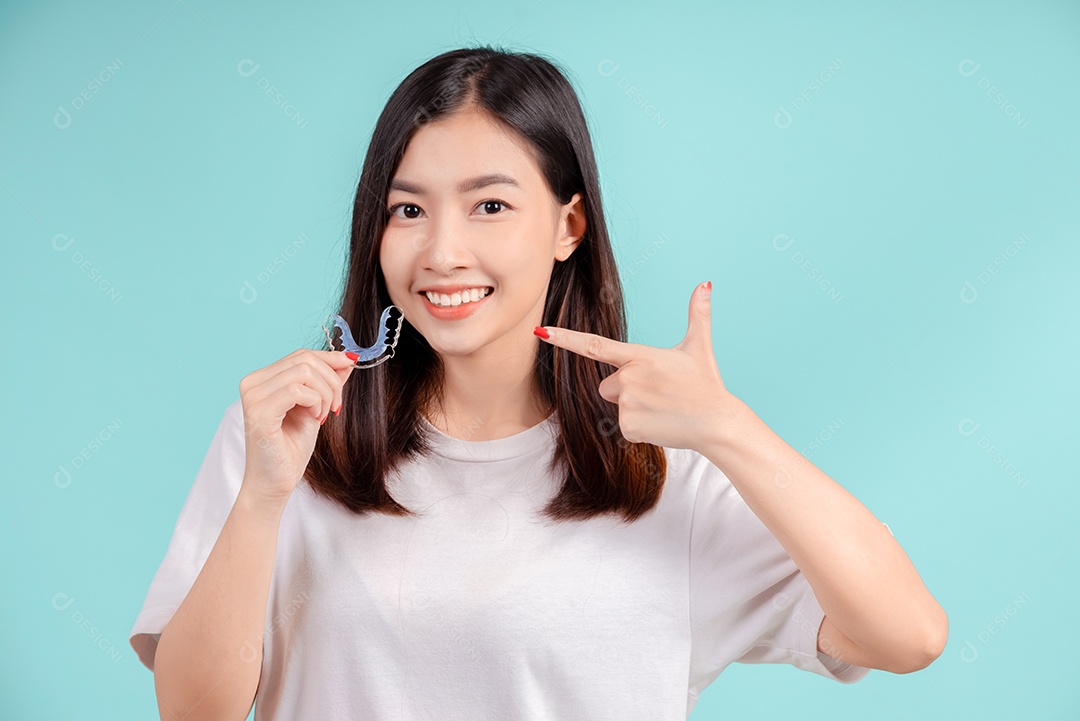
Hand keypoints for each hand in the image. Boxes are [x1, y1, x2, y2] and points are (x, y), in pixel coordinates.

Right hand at [237, 349, 357, 505]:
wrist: (275, 482)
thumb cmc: (291, 448)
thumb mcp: (315, 407)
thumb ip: (327, 382)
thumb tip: (347, 358)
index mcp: (261, 379)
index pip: (300, 355)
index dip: (330, 358)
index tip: (350, 366)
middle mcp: (252, 383)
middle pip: (304, 360)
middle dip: (332, 380)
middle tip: (335, 406)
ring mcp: (253, 396)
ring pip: (304, 372)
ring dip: (325, 393)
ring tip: (324, 415)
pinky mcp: (259, 411)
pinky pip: (298, 390)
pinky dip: (315, 402)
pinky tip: (315, 419)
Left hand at [534, 281, 733, 451]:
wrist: (717, 423)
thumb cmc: (706, 384)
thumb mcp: (699, 347)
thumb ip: (697, 314)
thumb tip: (705, 284)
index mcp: (639, 356)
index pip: (594, 345)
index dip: (565, 338)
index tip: (541, 331)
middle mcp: (629, 378)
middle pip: (607, 384)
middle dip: (625, 389)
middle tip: (657, 392)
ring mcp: (627, 404)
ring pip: (615, 405)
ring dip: (632, 407)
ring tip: (661, 407)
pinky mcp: (629, 427)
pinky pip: (623, 425)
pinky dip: (639, 426)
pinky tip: (660, 422)